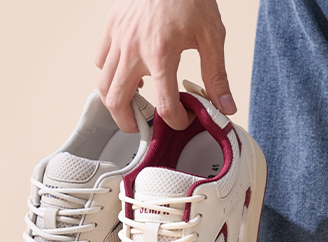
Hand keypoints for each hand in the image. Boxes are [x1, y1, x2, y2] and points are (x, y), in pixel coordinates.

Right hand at [96, 0, 235, 131]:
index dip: (176, 122)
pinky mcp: (111, 28)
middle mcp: (133, 49)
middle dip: (131, 124)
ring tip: (134, 107)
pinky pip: (101, 61)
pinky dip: (110, 76)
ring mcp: (118, 38)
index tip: (184, 119)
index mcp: (161, 54)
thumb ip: (217, 76)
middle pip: (117, 102)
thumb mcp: (212, 36)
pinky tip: (129, 76)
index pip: (164, 106)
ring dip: (117, 104)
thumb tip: (226, 108)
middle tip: (145, 127)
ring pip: (103, 86)